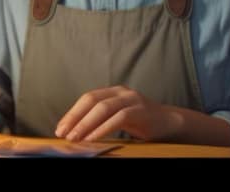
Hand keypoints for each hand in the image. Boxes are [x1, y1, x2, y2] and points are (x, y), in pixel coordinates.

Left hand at [54, 85, 177, 141]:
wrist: (169, 123)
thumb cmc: (141, 123)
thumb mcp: (118, 118)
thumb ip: (100, 120)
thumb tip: (75, 132)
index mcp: (112, 92)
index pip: (87, 98)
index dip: (72, 113)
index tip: (60, 128)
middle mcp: (121, 92)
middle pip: (91, 100)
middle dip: (75, 118)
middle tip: (63, 133)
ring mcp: (131, 99)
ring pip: (103, 108)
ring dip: (86, 124)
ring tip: (75, 138)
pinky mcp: (140, 111)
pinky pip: (118, 118)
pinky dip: (103, 128)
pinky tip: (93, 138)